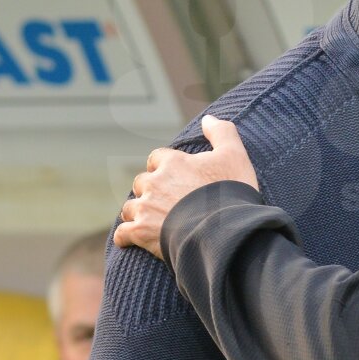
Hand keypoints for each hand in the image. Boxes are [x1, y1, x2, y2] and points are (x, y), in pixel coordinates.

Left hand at [114, 115, 258, 259]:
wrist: (223, 230)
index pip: (158, 158)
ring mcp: (145, 208)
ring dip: (139, 212)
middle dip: (151, 190)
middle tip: (168, 201)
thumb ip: (222, 132)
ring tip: (153, 221)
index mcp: (173, 162)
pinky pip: (123, 234)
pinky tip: (131, 240)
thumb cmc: (230, 192)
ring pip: (131, 207)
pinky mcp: (140, 232)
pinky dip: (126, 237)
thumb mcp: (235, 156)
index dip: (166, 166)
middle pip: (143, 183)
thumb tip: (208, 118)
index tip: (179, 177)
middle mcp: (154, 182)